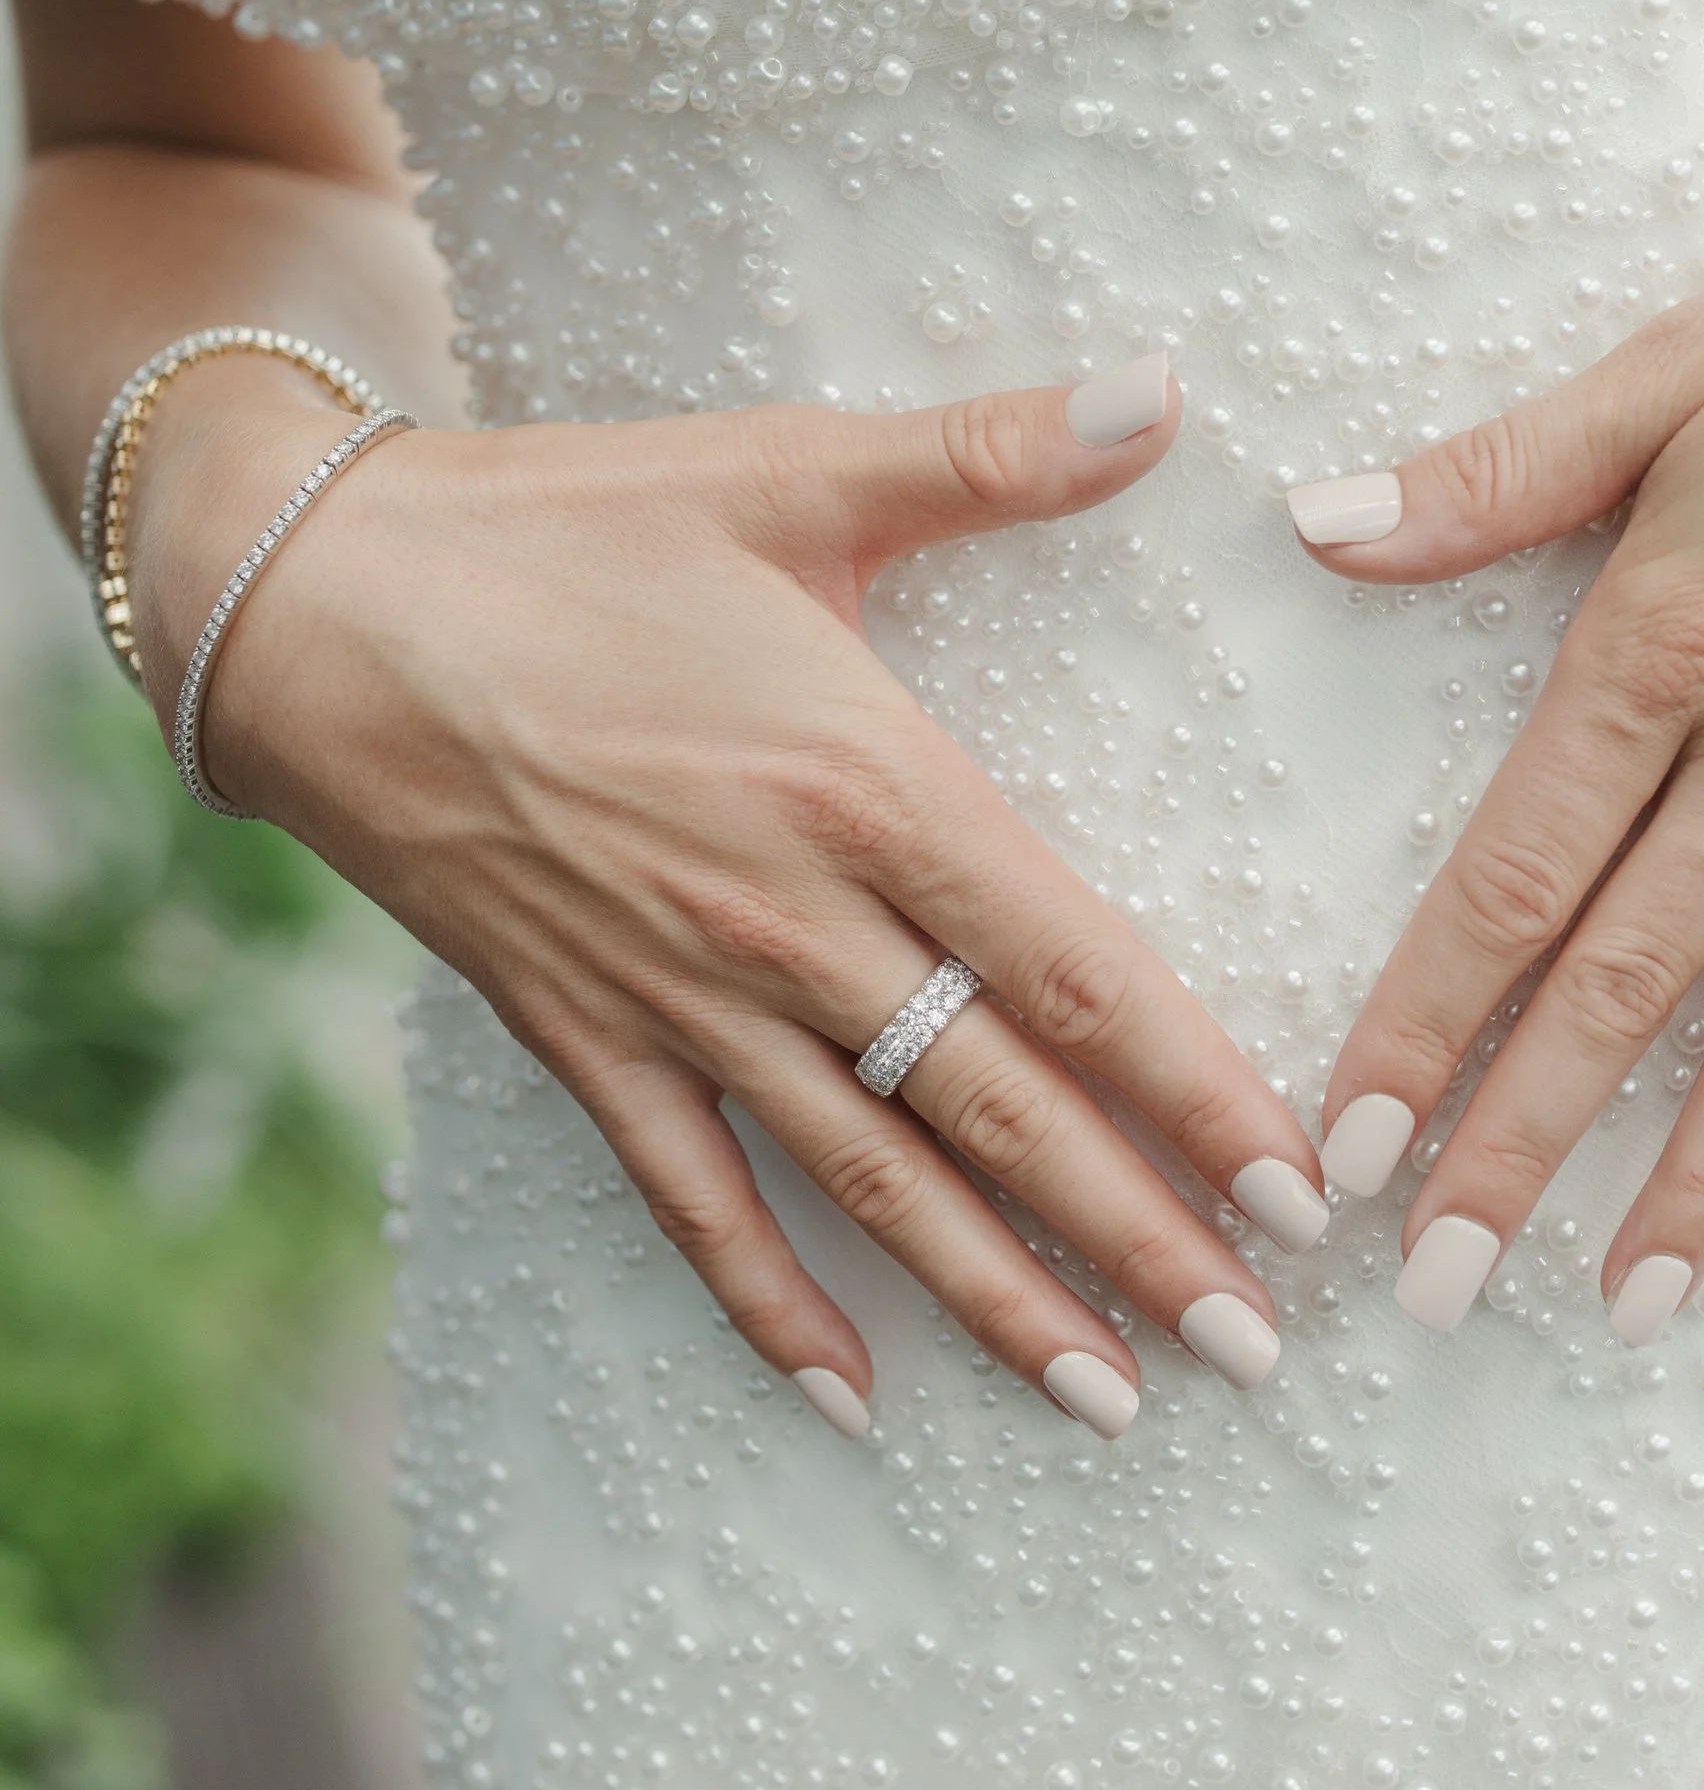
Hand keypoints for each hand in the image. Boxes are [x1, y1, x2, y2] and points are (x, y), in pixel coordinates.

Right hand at [124, 352, 1328, 1439]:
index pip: (1075, 975)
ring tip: (1109, 1399)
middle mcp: (789, 921)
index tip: (1300, 1191)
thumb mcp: (790, 470)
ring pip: (872, 1184)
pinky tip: (850, 1398)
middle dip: (1138, 1239)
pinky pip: (694, 1200)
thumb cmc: (567, 528)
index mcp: (869, 786)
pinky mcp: (582, 1035)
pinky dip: (770, 1306)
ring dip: (994, 1301)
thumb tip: (1169, 390)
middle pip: (999, 1112)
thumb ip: (992, 452)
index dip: (1197, 1094)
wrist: (318, 604)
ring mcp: (681, 997)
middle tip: (1258, 1346)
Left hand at [1287, 71, 1703, 1341]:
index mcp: (1669, 644)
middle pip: (1621, 985)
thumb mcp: (1677, 364)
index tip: (1343, 1147)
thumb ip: (1496, 473)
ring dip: (1702, 1174)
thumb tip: (1319, 522)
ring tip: (1626, 1306)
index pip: (1511, 873)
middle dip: (1513, 1146)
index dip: (1418, 1021)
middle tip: (1427, 1289)